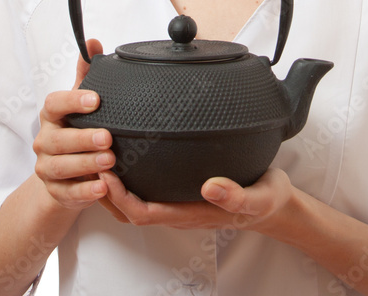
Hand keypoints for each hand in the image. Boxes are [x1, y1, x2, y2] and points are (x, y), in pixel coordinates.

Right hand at [32, 39, 113, 209]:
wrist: (64, 173)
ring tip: (109, 162)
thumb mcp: (81, 102)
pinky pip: (67, 193)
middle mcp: (45, 141)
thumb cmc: (76, 129)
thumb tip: (92, 42)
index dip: (73, 101)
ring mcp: (46, 167)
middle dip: (83, 139)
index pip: (54, 104)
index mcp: (51, 116)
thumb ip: (86, 73)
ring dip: (86, 165)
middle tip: (108, 138)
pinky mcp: (55, 191)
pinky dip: (85, 192)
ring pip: (61, 167)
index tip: (96, 99)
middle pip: (58, 139)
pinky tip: (103, 188)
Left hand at [97, 167, 294, 231]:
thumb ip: (236, 195)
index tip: (107, 171)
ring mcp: (178, 203)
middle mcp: (178, 211)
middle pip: (129, 210)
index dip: (119, 196)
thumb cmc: (265, 201)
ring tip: (100, 153)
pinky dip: (131, 178)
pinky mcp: (181, 192)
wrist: (275, 205)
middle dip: (106, 189)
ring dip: (114, 184)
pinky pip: (148, 190)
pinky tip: (128, 153)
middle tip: (93, 156)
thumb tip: (210, 187)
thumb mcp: (258, 197)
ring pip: (135, 201)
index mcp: (190, 214)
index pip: (142, 213)